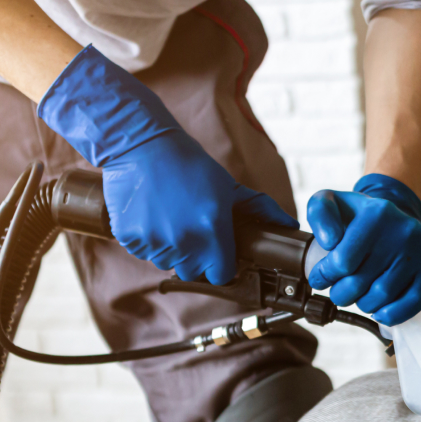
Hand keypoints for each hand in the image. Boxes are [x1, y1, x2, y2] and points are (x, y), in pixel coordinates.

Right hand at [38, 46, 296, 283]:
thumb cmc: (190, 165)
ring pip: (166, 262)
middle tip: (191, 230)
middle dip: (195, 258)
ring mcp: (155, 241)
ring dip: (170, 248)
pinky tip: (151, 215)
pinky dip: (146, 239)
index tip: (218, 255)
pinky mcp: (130, 237)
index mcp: (212, 229)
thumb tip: (291, 225)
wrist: (142, 146)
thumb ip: (260, 209)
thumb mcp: (229, 186)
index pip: (220, 275)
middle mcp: (185, 240)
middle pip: (192, 272)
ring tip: (169, 217)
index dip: (221, 266)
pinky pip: (142, 252)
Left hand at [306, 174, 420, 325]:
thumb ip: (319, 213)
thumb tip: (330, 241)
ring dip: (363, 304)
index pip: (342, 262)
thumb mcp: (331, 203)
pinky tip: (380, 310)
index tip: (320, 278)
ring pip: (382, 297)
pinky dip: (391, 314)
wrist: (393, 221)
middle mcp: (404, 230)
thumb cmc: (358, 219)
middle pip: (360, 283)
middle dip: (341, 293)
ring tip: (359, 296)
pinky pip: (412, 304)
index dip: (324, 276)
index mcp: (377, 213)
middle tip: (339, 292)